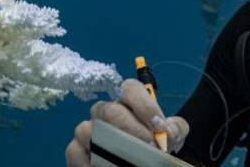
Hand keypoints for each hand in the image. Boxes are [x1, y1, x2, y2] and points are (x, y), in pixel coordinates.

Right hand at [66, 79, 189, 165]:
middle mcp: (104, 112)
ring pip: (86, 129)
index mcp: (127, 102)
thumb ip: (175, 128)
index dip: (145, 106)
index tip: (159, 126)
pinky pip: (74, 151)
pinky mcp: (76, 150)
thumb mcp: (170, 136)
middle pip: (110, 110)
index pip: (130, 89)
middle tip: (149, 146)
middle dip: (132, 129)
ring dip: (110, 146)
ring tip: (131, 159)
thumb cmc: (154, 146)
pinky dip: (89, 162)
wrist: (140, 162)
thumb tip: (168, 132)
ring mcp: (87, 130)